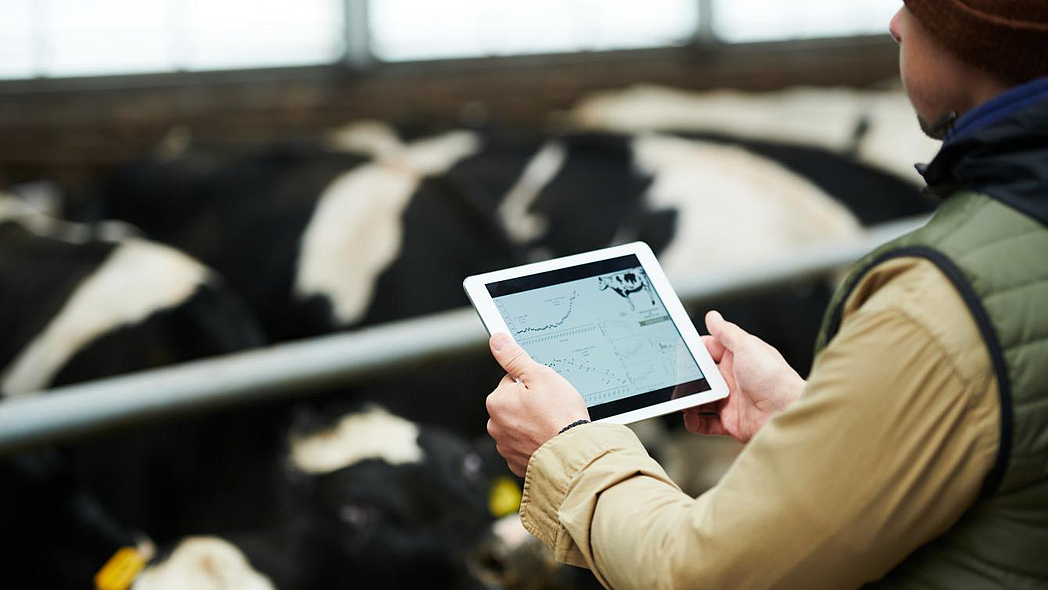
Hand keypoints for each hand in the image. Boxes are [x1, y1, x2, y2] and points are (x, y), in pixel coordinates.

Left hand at [486, 333, 589, 476]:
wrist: (573, 454)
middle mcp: (495, 425)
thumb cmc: (560, 415)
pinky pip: (525, 447)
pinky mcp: (517, 463)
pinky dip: (535, 443)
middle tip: (551, 409)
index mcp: (497, 402)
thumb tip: (497, 341)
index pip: (511, 382)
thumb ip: (514, 357)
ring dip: (533, 424)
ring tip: (552, 425)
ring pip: (520, 426)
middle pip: (514, 405)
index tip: (545, 392)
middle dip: (530, 404)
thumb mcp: (540, 375)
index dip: (531, 384)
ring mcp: (506, 447)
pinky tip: (549, 440)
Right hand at [685, 310, 804, 442]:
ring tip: (681, 398)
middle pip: (702, 375)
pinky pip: (704, 423)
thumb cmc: (774, 378)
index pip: (710, 349)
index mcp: (738, 358)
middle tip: (677, 377)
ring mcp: (730, 401)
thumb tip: (713, 316)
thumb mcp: (747, 346)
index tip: (680, 351)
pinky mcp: (729, 422)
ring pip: (700, 398)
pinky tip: (690, 415)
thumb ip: (727, 332)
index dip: (695, 350)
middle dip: (688, 376)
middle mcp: (733, 379)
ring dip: (688, 399)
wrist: (786, 412)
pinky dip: (694, 421)